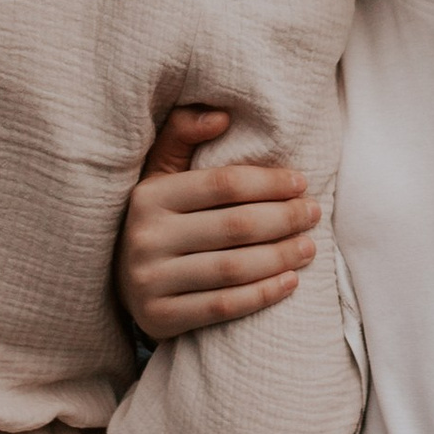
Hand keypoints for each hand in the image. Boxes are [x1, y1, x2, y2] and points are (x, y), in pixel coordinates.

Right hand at [119, 106, 318, 341]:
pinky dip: (263, 294)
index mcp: (148, 196)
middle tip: (313, 214)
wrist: (121, 284)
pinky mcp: (159, 318)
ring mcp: (149, 281)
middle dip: (284, 219)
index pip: (223, 184)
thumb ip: (182, 136)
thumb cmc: (157, 220)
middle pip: (235, 226)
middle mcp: (145, 238)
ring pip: (234, 269)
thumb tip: (220, 115)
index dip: (269, 183)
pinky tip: (290, 282)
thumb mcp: (159, 175)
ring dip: (281, 257)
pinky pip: (224, 306)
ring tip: (309, 247)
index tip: (301, 183)